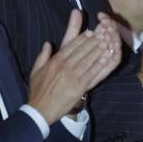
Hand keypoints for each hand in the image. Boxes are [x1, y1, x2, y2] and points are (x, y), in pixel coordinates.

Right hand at [28, 9, 120, 124]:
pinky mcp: (80, 86)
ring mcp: (73, 76)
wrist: (41, 109)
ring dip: (99, 50)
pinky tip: (106, 57)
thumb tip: (48, 43)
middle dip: (93, 41)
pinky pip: (92, 72)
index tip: (90, 32)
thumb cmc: (38, 91)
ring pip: (89, 59)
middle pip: (82, 50)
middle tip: (103, 34)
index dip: (82, 38)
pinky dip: (100, 64)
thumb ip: (42, 56)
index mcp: (55, 61)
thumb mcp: (36, 70)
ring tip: (107, 42)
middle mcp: (65, 66)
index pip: (72, 45)